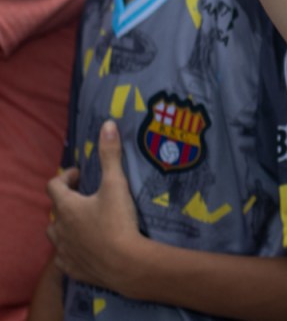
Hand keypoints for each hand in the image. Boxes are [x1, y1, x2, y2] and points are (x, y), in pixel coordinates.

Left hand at [47, 120, 143, 291]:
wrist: (125, 264)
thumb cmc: (118, 221)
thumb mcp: (116, 184)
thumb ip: (110, 155)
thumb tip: (107, 124)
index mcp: (67, 206)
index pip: (54, 185)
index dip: (66, 176)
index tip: (81, 174)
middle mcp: (59, 228)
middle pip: (55, 211)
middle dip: (68, 202)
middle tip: (88, 198)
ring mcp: (63, 250)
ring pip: (56, 235)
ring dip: (66, 226)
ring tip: (86, 223)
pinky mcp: (72, 268)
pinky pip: (64, 257)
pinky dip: (71, 250)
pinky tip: (86, 248)